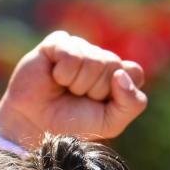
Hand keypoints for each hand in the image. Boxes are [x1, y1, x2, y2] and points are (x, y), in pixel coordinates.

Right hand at [0, 31, 147, 148]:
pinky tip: (54, 77)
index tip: (100, 104)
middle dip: (95, 90)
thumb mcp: (112, 123)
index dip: (118, 92)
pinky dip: (63, 73)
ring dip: (77, 84)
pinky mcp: (58, 42)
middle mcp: (101, 58)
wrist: (36, 126)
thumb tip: (122, 74)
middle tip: (77, 98)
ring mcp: (80, 48)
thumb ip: (132, 103)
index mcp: (117, 75)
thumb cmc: (74, 124)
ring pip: (94, 60)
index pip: (134, 72)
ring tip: (64, 89)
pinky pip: (72, 54)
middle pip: (113, 65)